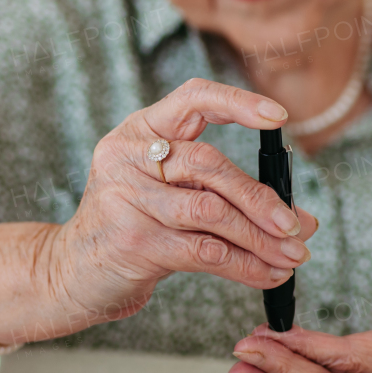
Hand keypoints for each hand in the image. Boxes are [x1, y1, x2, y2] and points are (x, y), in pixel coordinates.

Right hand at [49, 78, 318, 331]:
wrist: (69, 273)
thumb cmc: (131, 228)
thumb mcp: (170, 196)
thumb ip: (228, 196)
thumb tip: (302, 219)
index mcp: (140, 131)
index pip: (194, 98)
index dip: (238, 104)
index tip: (279, 118)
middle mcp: (128, 156)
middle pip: (210, 164)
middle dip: (261, 198)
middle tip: (297, 226)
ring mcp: (126, 198)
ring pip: (210, 212)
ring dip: (260, 238)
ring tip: (292, 257)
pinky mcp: (133, 241)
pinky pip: (202, 251)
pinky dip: (244, 265)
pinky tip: (267, 274)